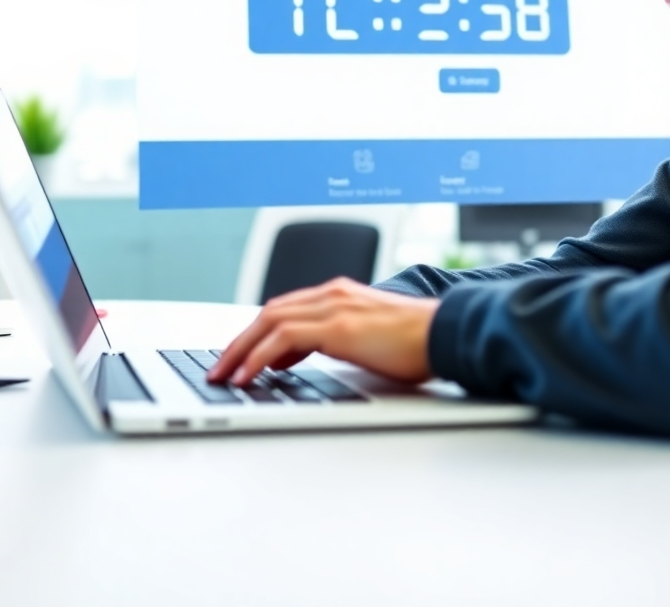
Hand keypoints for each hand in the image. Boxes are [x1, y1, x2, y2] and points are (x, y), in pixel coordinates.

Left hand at [207, 278, 439, 386]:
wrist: (447, 333)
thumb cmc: (421, 341)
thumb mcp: (374, 337)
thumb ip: (344, 340)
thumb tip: (316, 358)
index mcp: (343, 294)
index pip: (288, 308)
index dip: (260, 334)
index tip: (245, 358)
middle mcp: (335, 294)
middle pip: (271, 312)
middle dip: (240, 341)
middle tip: (221, 367)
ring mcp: (335, 306)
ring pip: (269, 320)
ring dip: (240, 350)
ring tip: (224, 376)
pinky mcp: (338, 326)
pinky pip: (282, 337)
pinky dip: (258, 357)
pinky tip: (248, 376)